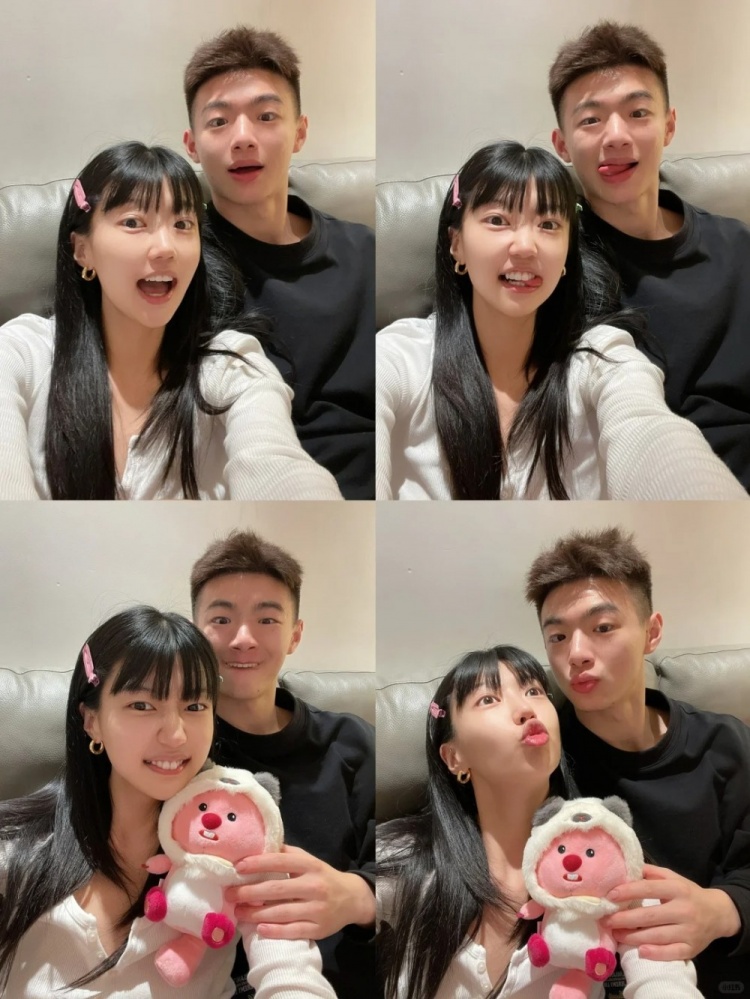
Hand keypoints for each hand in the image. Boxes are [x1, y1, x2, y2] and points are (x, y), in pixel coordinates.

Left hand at [225, 844, 374, 940]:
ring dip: (256, 914)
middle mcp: (314, 886)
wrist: (352, 899)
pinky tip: (259, 929)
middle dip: (250, 892)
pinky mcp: (318, 929)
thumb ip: (287, 854)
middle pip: (277, 889)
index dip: (258, 863)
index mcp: (310, 865)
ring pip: (282, 912)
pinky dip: (275, 930)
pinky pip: (293, 931)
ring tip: (238, 912)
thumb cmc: (322, 877)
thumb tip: (258, 846)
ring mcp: (317, 909)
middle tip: (230, 894)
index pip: (281, 861)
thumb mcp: (309, 861)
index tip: (238, 867)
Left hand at [602, 863, 740, 960]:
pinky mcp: (692, 949)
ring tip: (616, 934)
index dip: (628, 892)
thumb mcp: (673, 877)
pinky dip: (656, 953)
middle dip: (625, 919)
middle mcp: (684, 910)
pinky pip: (672, 953)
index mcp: (678, 889)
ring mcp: (689, 931)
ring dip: (634, 937)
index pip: (649, 889)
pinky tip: (641, 951)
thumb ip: (651, 873)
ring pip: (657, 936)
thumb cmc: (688, 893)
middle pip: (650, 916)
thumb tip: (625, 868)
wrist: (718, 914)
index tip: (610, 896)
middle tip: (607, 920)